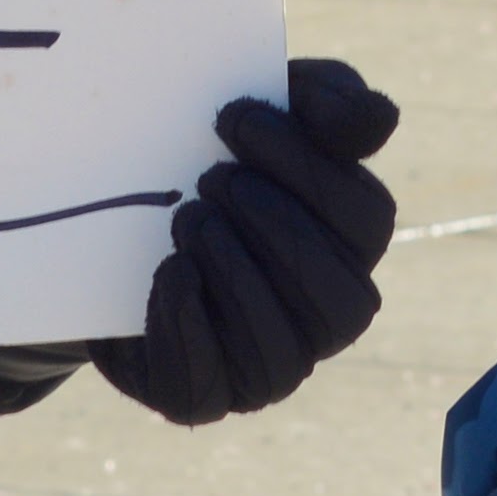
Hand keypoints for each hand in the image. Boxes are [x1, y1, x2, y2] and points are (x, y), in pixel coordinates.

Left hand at [87, 58, 401, 422]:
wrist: (118, 215)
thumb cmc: (214, 157)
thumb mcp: (274, 110)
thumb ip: (332, 100)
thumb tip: (378, 123)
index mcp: (353, 246)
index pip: (368, 219)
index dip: (306, 166)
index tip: (234, 119)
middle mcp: (326, 316)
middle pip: (340, 299)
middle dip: (275, 229)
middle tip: (212, 179)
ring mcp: (269, 365)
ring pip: (279, 353)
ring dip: (234, 276)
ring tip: (189, 220)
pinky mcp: (202, 394)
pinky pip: (205, 390)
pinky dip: (186, 327)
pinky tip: (170, 270)